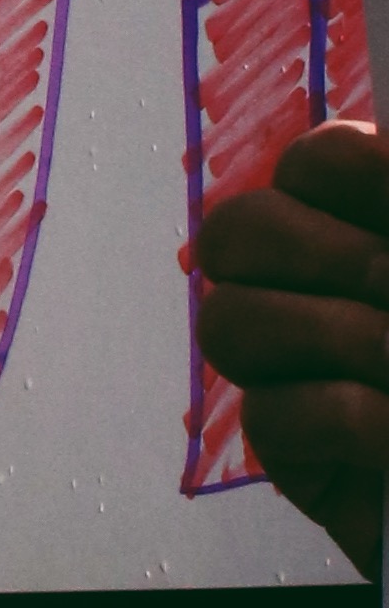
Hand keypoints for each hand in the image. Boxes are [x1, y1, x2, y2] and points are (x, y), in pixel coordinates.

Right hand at [193, 117, 388, 576]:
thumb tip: (377, 149)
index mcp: (380, 226)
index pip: (315, 163)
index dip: (348, 167)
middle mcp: (330, 288)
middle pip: (240, 232)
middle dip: (323, 253)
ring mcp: (306, 372)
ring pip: (232, 322)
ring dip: (335, 335)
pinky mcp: (300, 457)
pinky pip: (270, 416)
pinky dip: (345, 418)